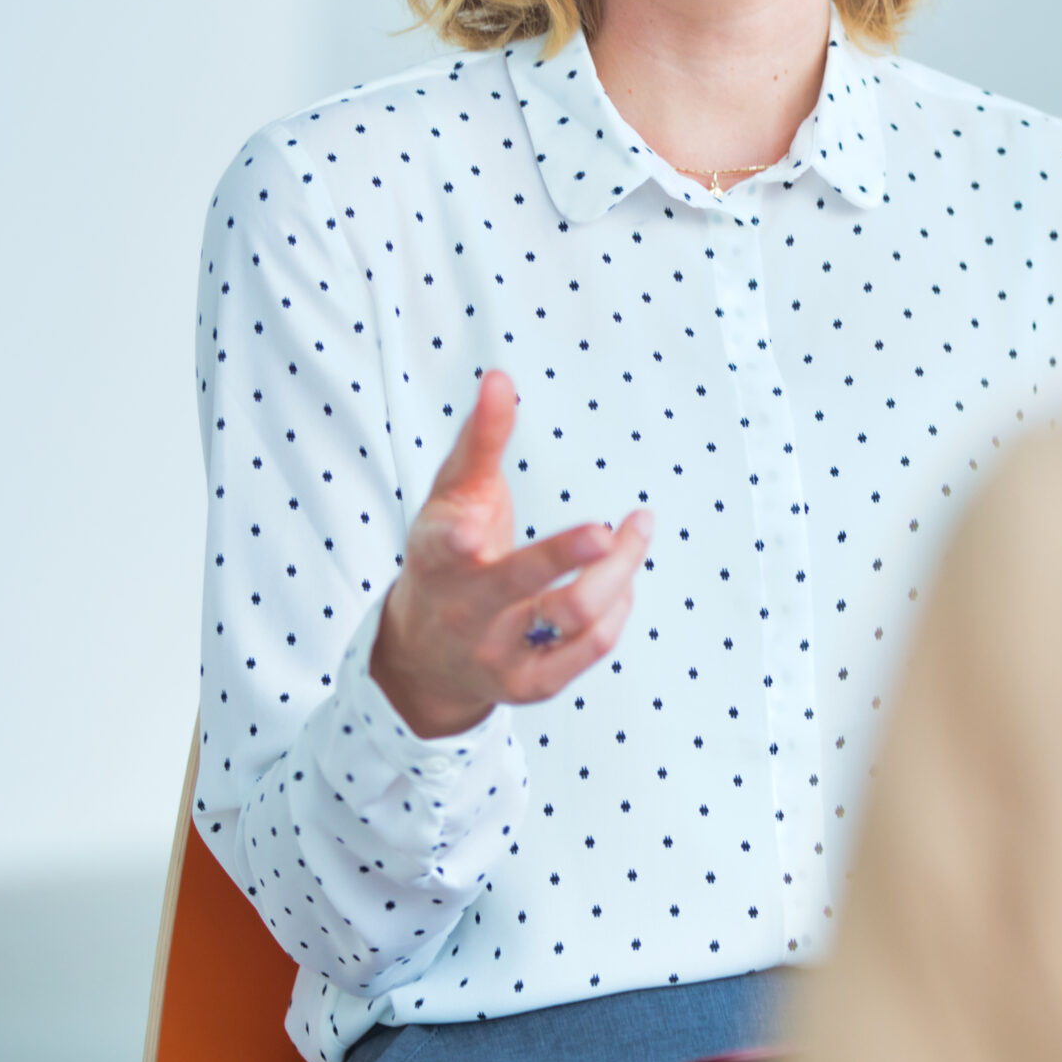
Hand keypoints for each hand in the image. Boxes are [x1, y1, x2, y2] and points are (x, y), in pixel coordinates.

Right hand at [370, 369, 652, 738]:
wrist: (424, 655)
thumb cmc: (448, 556)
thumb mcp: (451, 498)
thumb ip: (480, 439)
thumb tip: (500, 377)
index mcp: (439, 560)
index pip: (444, 549)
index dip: (458, 542)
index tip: (474, 534)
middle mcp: (466, 613)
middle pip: (521, 586)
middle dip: (565, 556)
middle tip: (610, 529)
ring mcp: (500, 655)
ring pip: (574, 614)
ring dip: (619, 570)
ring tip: (637, 531)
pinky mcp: (532, 685)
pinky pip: (593, 646)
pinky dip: (619, 606)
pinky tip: (623, 579)